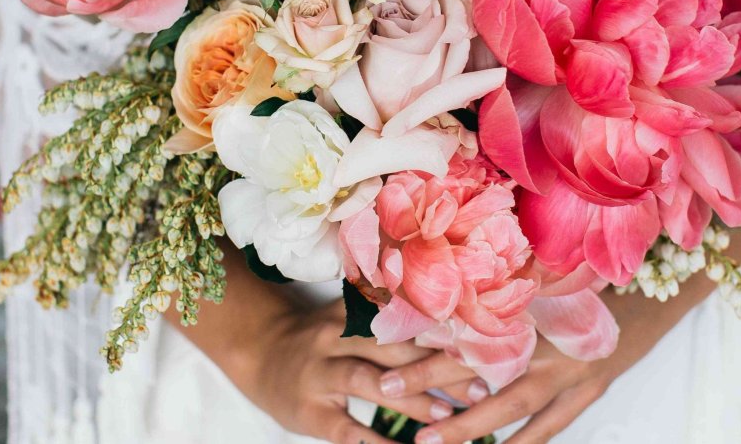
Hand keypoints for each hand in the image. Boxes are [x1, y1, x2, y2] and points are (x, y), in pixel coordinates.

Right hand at [225, 298, 487, 443]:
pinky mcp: (310, 412)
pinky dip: (377, 442)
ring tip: (452, 417)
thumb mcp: (349, 314)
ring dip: (415, 399)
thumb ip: (389, 315)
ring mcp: (321, 372)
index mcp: (353, 310)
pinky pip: (348, 429)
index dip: (443, 330)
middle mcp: (338, 335)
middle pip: (395, 347)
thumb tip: (449, 323)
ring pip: (372, 380)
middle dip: (440, 366)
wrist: (259, 351)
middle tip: (481, 382)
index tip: (481, 343)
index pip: (404, 317)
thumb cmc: (320, 337)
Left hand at [384, 196, 740, 443]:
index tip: (384, 339)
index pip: (469, 318)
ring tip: (426, 441)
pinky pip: (552, 424)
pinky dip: (525, 442)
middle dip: (428, 380)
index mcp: (532, 299)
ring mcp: (570, 369)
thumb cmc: (603, 264)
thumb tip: (462, 256)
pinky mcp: (590, 389)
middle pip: (478, 364)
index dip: (427, 331)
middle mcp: (545, 335)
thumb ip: (513, 262)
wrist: (662, 283)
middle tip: (382, 392)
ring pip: (510, 406)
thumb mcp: (555, 259)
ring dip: (467, 425)